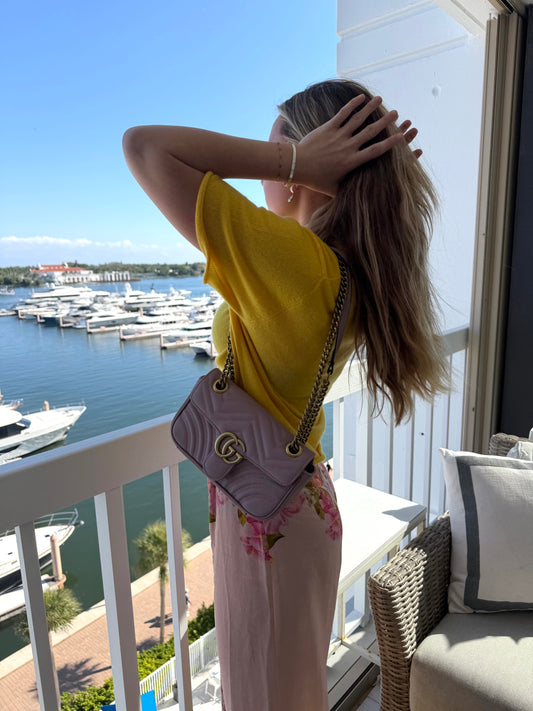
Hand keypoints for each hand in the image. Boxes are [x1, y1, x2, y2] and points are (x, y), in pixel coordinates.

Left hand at [295, 95, 419, 195]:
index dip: (390, 143)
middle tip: (396, 113)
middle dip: (385, 122)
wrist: (297, 166)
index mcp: (352, 161)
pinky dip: (352, 105)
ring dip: (370, 108)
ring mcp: (338, 136)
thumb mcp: (332, 190)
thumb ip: (345, 192)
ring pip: (358, 119)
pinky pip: (343, 114)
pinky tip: (361, 97)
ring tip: (381, 100)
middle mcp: (348, 147)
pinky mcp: (328, 128)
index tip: (401, 137)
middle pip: (370, 132)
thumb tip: (354, 201)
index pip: (375, 151)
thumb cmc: (315, 180)